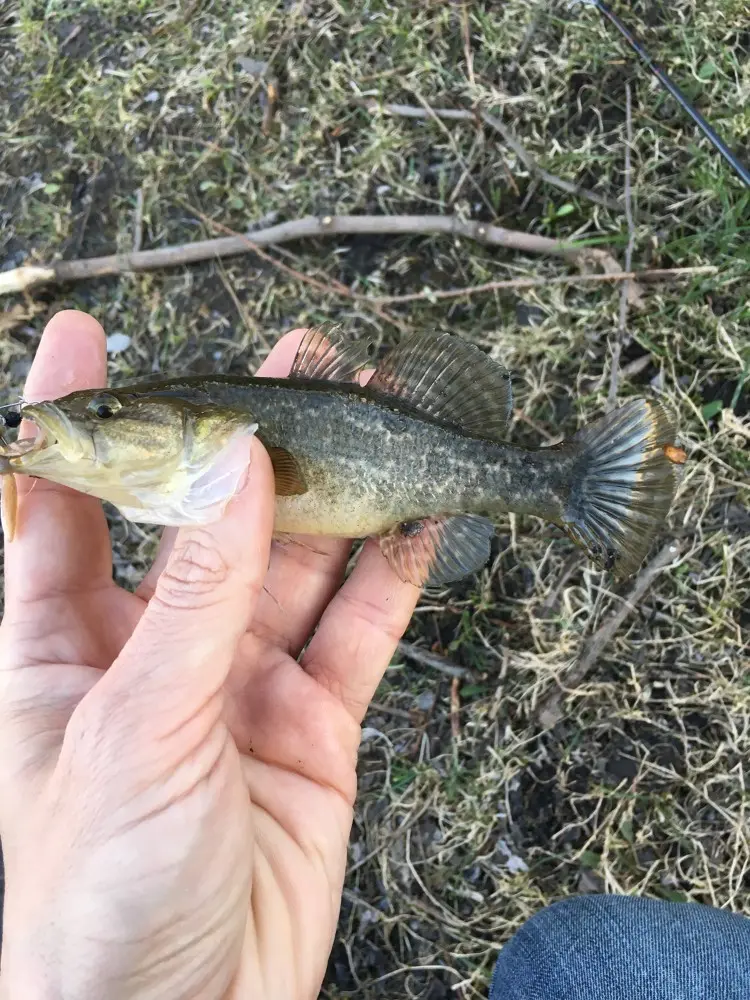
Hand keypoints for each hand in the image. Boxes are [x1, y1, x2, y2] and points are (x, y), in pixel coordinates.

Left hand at [0, 311, 419, 999]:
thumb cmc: (92, 903)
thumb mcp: (135, 728)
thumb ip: (195, 596)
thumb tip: (235, 470)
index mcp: (59, 649)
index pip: (56, 505)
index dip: (75, 420)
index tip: (87, 339)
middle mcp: (152, 653)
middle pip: (202, 520)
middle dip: (242, 440)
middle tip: (289, 361)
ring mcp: (237, 686)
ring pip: (294, 566)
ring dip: (333, 494)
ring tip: (371, 415)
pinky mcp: (310, 728)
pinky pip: (357, 635)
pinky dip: (390, 578)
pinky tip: (417, 519)